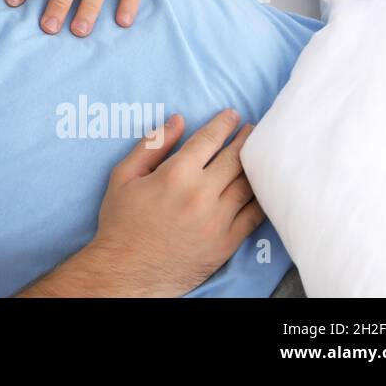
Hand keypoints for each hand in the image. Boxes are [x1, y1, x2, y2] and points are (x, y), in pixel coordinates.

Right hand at [90, 110, 265, 296]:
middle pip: (234, 158)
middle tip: (252, 128)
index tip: (232, 115)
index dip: (223, 124)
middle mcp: (201, 194)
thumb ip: (152, 145)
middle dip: (245, 139)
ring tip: (260, 153)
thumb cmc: (122, 221)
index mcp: (176, 174)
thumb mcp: (124, 176)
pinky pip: (253, 215)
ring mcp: (218, 220)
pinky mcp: (227, 242)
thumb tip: (177, 120)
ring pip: (247, 184)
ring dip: (256, 164)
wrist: (128, 270)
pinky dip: (261, 198)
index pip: (208, 140)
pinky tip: (263, 187)